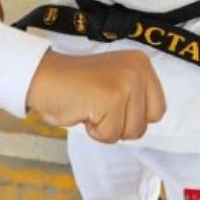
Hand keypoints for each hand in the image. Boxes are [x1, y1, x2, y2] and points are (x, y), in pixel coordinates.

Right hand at [25, 50, 165, 142]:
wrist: (42, 77)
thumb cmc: (75, 86)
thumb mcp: (116, 81)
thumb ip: (136, 96)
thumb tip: (150, 118)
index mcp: (142, 64)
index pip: (157, 111)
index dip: (132, 117)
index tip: (111, 105)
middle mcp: (138, 70)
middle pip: (145, 125)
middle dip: (119, 125)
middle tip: (98, 106)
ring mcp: (126, 83)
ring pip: (129, 132)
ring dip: (105, 128)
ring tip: (90, 106)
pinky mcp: (112, 98)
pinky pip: (110, 135)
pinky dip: (93, 130)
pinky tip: (83, 110)